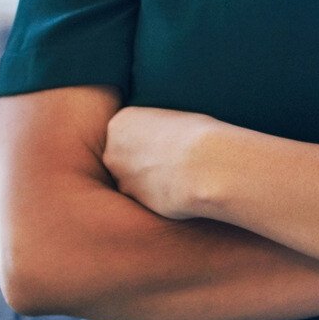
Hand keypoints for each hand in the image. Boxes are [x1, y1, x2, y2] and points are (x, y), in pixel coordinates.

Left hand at [102, 106, 232, 220]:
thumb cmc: (197, 134)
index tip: (165, 136)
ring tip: (177, 172)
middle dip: (140, 158)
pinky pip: (142, 196)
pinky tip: (176, 187)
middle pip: (121, 155)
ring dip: (148, 178)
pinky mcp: (132, 201)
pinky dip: (156, 193)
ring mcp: (120, 177)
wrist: (206, 166)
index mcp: (120, 122)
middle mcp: (112, 150)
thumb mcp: (170, 118)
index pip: (125, 130)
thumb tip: (156, 141)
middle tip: (169, 155)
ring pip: (131, 178)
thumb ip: (153, 129)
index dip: (147, 135)